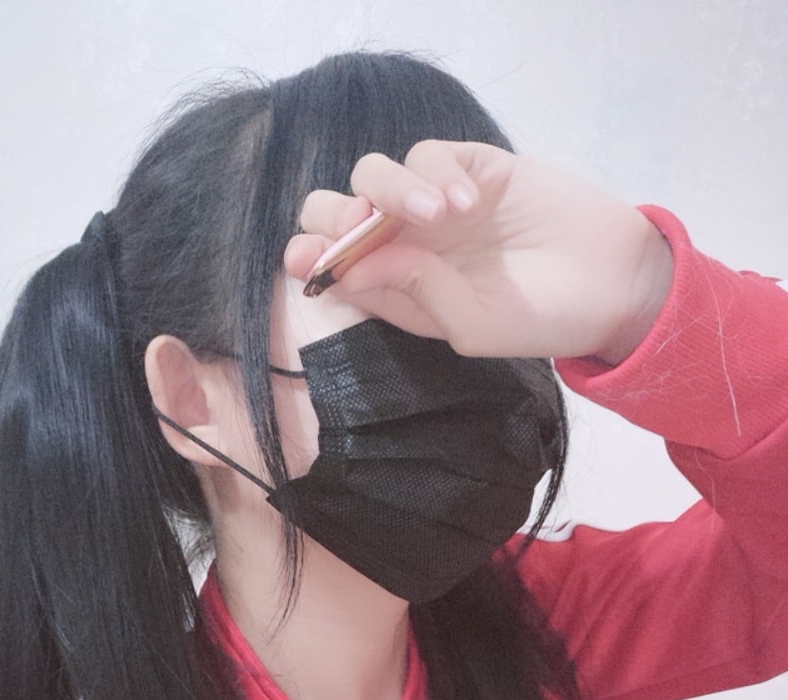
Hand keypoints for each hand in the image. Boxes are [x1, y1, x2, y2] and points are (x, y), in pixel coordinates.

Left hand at [284, 141, 673, 363]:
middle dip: (334, 215)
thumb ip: (414, 294)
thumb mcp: (471, 327)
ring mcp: (436, 203)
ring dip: (391, 191)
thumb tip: (352, 267)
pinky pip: (429, 153)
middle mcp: (406, 245)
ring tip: (439, 216)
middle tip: (361, 228)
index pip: (333, 267)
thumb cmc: (539, 320)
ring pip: (375, 174)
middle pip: (338, 211)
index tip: (309, 259)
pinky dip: (438, 172)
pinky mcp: (472, 166)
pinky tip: (469, 202)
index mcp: (397, 290)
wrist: (610, 282)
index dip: (312, 257)